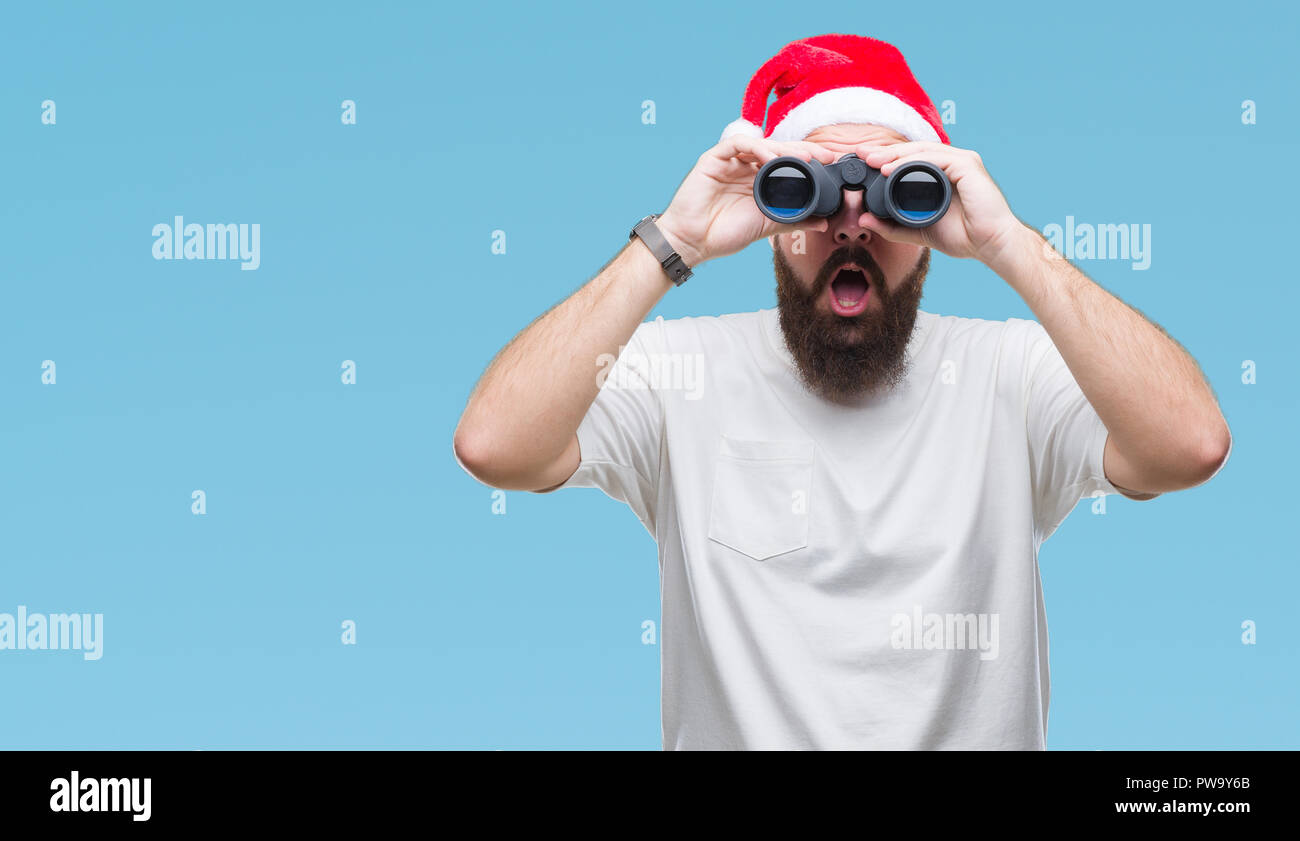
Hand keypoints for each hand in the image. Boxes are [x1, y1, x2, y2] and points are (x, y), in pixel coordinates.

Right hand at [655, 135, 839, 266]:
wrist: (693, 243)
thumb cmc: (725, 234)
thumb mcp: (767, 225)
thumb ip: (794, 221)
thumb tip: (823, 222)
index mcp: (758, 181)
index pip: (787, 164)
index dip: (809, 160)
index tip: (830, 163)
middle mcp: (745, 168)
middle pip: (778, 150)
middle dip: (803, 150)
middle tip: (824, 154)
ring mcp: (730, 162)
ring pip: (761, 144)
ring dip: (783, 148)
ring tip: (803, 157)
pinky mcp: (713, 159)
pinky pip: (737, 144)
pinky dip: (756, 147)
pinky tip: (770, 158)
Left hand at [853, 141, 1027, 265]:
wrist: (990, 245)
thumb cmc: (963, 237)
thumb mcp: (918, 231)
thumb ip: (892, 226)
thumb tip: (864, 220)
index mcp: (944, 173)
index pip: (912, 159)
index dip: (887, 158)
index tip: (864, 162)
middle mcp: (954, 162)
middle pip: (914, 151)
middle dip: (887, 151)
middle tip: (862, 154)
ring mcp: (962, 161)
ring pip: (922, 151)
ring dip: (895, 154)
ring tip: (873, 161)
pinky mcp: (968, 165)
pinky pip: (935, 159)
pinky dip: (911, 163)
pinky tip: (892, 169)